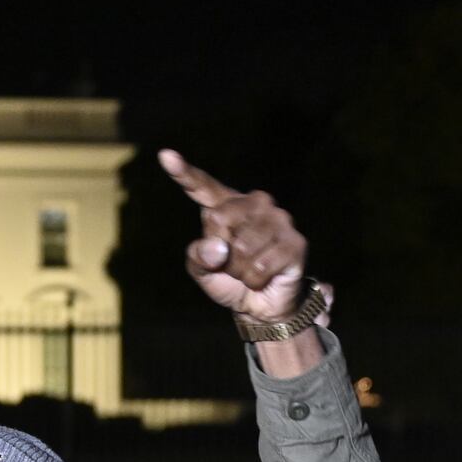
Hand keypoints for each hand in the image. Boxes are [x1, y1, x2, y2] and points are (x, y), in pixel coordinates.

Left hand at [159, 149, 326, 376]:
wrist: (259, 305)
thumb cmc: (228, 279)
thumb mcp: (200, 269)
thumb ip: (198, 255)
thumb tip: (217, 249)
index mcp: (226, 205)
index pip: (202, 186)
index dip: (183, 173)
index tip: (166, 156)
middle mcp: (256, 203)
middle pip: (218, 219)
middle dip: (219, 252)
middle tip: (231, 262)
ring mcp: (279, 220)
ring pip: (240, 247)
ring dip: (238, 269)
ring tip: (248, 270)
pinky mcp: (295, 242)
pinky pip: (259, 266)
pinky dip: (253, 279)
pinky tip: (264, 277)